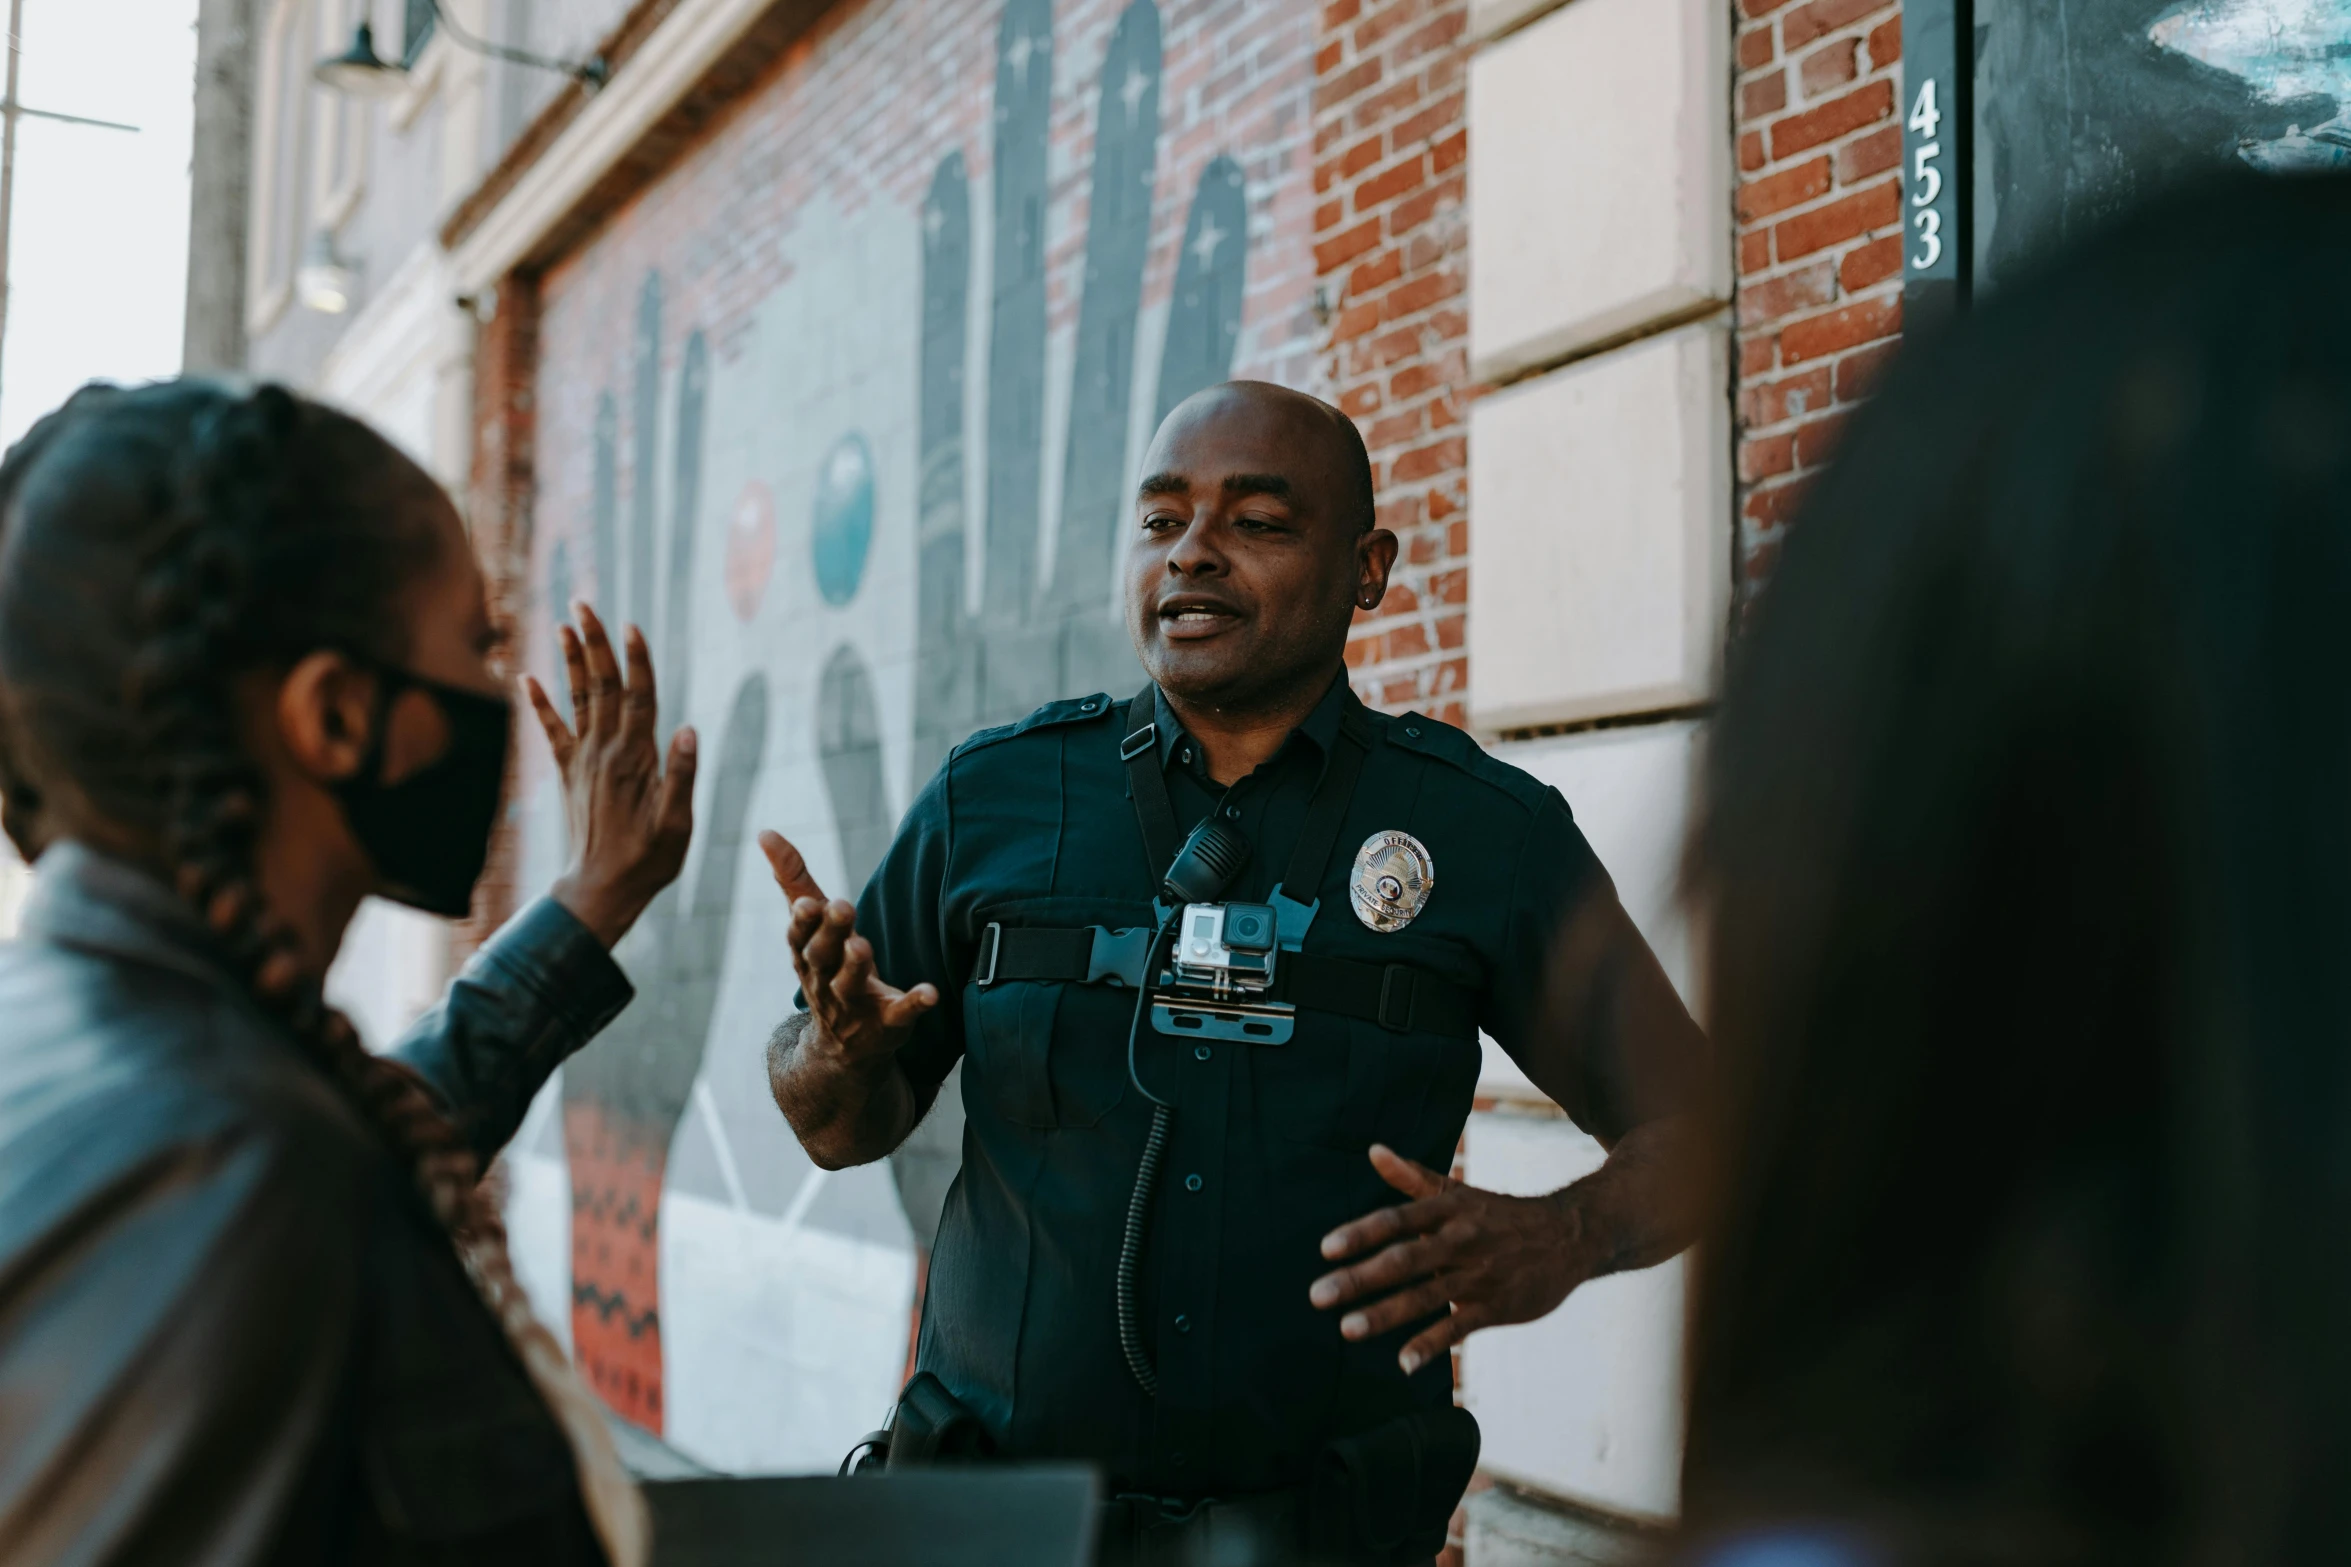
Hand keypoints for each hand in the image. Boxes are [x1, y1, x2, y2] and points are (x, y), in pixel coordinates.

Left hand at [526, 602, 697, 948]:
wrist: (600, 888)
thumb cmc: (648, 860)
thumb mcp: (677, 823)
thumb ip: (681, 775)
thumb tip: (686, 728)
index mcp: (637, 758)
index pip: (639, 697)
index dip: (636, 660)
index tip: (631, 624)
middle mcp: (606, 751)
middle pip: (602, 686)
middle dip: (595, 642)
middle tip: (585, 603)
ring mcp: (583, 761)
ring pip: (578, 699)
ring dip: (571, 659)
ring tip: (565, 623)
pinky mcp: (570, 774)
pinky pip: (552, 731)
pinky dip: (540, 703)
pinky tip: (528, 677)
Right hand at [759, 830, 937, 1071]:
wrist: (842, 1048)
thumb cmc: (828, 969)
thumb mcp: (810, 928)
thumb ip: (793, 880)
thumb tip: (764, 832)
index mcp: (807, 955)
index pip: (799, 936)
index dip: (803, 921)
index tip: (807, 902)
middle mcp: (825, 980)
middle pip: (823, 956)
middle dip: (830, 933)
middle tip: (842, 906)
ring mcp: (856, 1005)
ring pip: (852, 984)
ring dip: (857, 965)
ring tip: (862, 945)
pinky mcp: (887, 1024)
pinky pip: (901, 1014)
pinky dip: (914, 1003)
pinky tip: (930, 992)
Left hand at [1310, 1144, 1594, 1375]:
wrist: (1570, 1235)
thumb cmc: (1500, 1214)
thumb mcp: (1458, 1190)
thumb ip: (1412, 1177)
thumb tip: (1372, 1151)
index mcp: (1447, 1210)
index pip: (1397, 1220)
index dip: (1362, 1233)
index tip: (1325, 1249)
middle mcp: (1460, 1241)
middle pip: (1405, 1259)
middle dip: (1360, 1278)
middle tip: (1318, 1296)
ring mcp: (1479, 1275)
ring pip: (1426, 1296)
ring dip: (1386, 1314)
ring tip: (1347, 1330)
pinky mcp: (1497, 1306)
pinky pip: (1460, 1328)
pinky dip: (1431, 1344)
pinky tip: (1403, 1363)